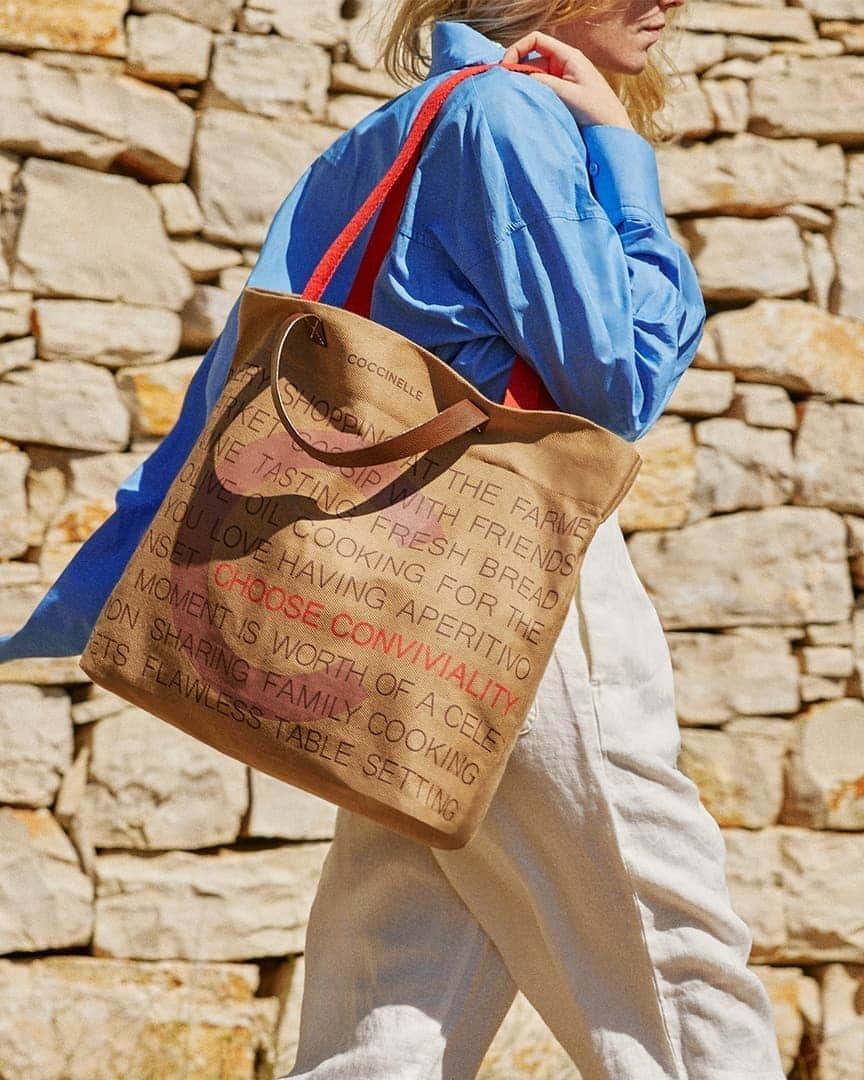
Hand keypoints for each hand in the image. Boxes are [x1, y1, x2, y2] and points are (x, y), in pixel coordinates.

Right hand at [501, 31, 633, 129]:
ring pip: (534, 75)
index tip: (506, 67)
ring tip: (515, 98)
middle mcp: (563, 63)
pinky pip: (540, 88)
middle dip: (517, 70)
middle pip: (531, 58)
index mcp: (567, 56)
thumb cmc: (596, 110)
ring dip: (523, 85)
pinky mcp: (561, 93)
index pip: (536, 40)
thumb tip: (518, 77)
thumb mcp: (567, 94)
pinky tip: (525, 104)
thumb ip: (543, 83)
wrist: (612, 129)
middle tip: (504, 87)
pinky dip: (531, 94)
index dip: (517, 49)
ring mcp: (561, 78)